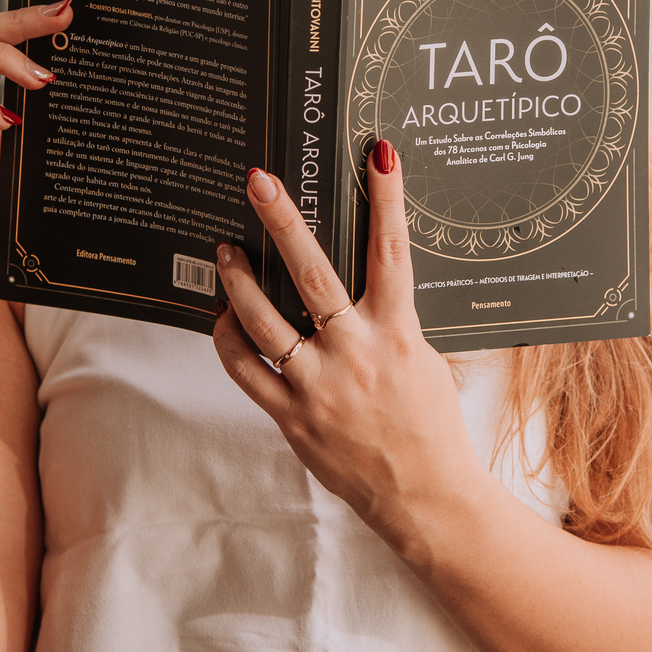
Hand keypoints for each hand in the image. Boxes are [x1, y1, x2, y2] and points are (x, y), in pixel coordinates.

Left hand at [212, 142, 483, 546]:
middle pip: (312, 274)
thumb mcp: (427, 361)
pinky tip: (221, 317)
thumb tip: (370, 277)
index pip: (392, 251)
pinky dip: (228, 339)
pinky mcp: (293, 418)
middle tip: (257, 180)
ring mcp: (320, 386)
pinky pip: (246, 369)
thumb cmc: (430, 425)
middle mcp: (357, 353)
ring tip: (224, 248)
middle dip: (282, 221)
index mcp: (399, 333)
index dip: (386, 199)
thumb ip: (393, 320)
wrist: (426, 497)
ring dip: (238, 280)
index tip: (378, 153)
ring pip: (263, 321)